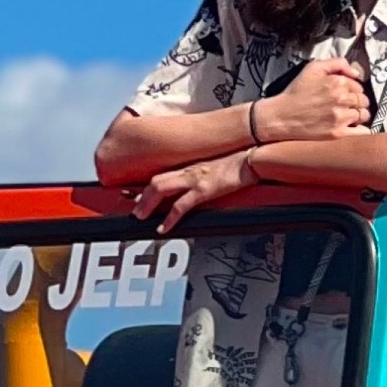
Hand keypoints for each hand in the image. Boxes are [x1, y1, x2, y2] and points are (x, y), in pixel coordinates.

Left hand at [134, 150, 255, 229]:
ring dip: (148, 204)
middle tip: (134, 212)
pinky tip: (164, 228)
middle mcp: (188, 170)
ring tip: (141, 218)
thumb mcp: (215, 169)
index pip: (161, 175)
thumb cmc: (237, 164)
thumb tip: (196, 187)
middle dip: (141, 197)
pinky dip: (169, 218)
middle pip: (155, 181)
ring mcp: (195, 179)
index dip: (145, 187)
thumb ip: (201, 176)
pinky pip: (181, 204)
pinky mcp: (205, 189)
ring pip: (161, 188)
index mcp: (190, 167)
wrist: (252, 158)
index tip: (134, 196)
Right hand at [258, 58, 370, 141]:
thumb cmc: (295, 93)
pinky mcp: (337, 133)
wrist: (280, 116)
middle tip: (346, 106)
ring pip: (364, 115)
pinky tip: (353, 128)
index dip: (353, 90)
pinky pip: (362, 132)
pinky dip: (361, 130)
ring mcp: (340, 117)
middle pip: (363, 100)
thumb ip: (337, 63)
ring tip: (348, 117)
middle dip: (357, 102)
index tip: (346, 94)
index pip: (358, 86)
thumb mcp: (313, 68)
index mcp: (337, 82)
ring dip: (359, 115)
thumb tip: (356, 72)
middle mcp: (341, 99)